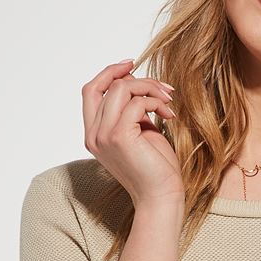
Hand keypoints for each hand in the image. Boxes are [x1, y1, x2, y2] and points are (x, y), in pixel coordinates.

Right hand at [82, 60, 183, 205]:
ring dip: (150, 88)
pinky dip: (156, 102)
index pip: (91, 90)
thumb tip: (134, 80)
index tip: (132, 63)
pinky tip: (169, 115)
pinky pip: (137, 103)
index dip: (109, 72)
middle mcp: (93, 134)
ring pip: (122, 88)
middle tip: (163, 89)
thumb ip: (132, 109)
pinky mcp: (119, 137)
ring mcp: (103, 136)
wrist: (161, 197)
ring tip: (168, 102)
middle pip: (107, 85)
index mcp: (94, 133)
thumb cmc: (155, 168)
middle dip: (136, 78)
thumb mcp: (141, 131)